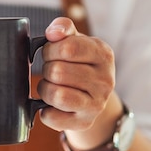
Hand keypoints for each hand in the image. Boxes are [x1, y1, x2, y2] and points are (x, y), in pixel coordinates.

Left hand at [37, 17, 116, 135]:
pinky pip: (52, 117)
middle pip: (58, 72)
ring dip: (45, 89)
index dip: (50, 49)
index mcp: (103, 54)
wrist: (92, 94)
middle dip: (46, 69)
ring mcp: (97, 104)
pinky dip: (44, 111)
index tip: (50, 52)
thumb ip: (63, 28)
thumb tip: (53, 32)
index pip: (67, 48)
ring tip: (51, 86)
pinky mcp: (84, 122)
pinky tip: (51, 105)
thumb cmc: (78, 62)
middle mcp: (105, 81)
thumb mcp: (75, 40)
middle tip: (51, 71)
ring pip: (56, 94)